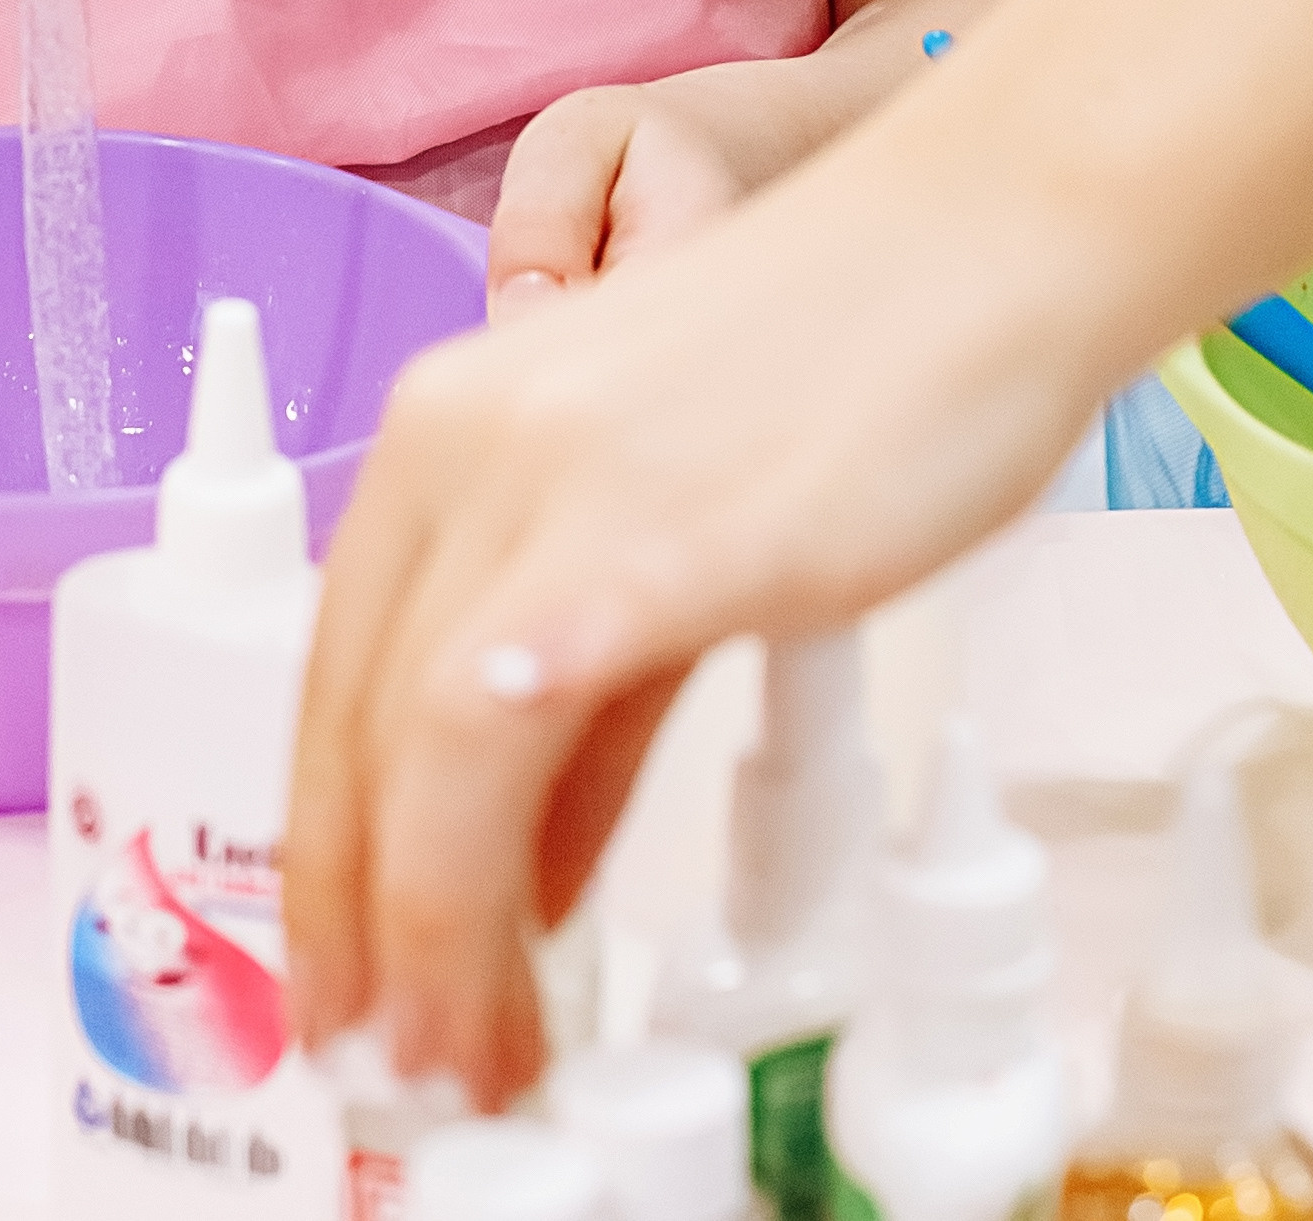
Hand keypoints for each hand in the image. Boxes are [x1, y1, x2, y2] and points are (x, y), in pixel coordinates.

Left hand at [286, 65, 1100, 1107]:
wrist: (978, 251)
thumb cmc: (858, 369)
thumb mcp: (672, 519)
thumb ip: (588, 686)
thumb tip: (520, 865)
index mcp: (446, 426)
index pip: (335, 672)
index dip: (334, 844)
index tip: (352, 966)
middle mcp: (455, 444)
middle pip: (348, 726)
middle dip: (358, 922)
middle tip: (386, 1058)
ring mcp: (535, 487)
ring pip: (404, 753)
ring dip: (418, 938)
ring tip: (458, 1061)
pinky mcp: (629, 544)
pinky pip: (489, 736)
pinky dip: (472, 879)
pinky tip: (502, 965)